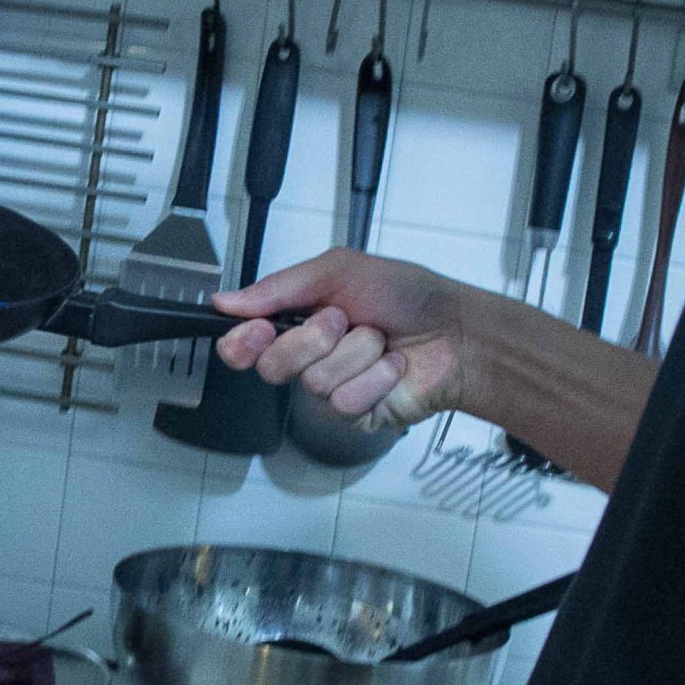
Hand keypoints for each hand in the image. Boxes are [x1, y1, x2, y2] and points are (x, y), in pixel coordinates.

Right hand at [213, 250, 469, 430]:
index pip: (244, 344)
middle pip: (273, 366)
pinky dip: (375, 378)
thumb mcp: (339, 270)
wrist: (457, 329)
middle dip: (313, 338)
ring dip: (356, 353)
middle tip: (344, 320)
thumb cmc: (408, 295)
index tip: (255, 331)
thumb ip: (279, 286)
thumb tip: (227, 301)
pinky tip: (393, 369)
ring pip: (314, 382)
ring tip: (380, 341)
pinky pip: (345, 403)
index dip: (241, 342)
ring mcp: (332, 389)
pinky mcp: (356, 415)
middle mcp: (309, 358)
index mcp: (298, 321)